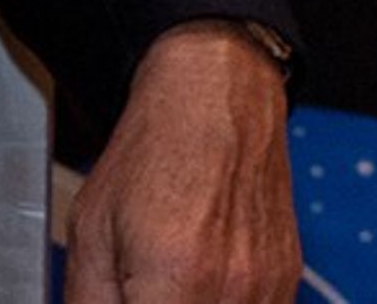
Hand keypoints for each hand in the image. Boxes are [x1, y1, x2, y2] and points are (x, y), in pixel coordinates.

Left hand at [62, 22, 298, 303]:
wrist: (215, 94)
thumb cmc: (154, 151)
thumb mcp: (91, 232)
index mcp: (179, 279)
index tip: (123, 301)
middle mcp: (233, 289)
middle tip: (138, 290)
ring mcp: (267, 287)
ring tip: (165, 284)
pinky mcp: (285, 280)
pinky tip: (197, 284)